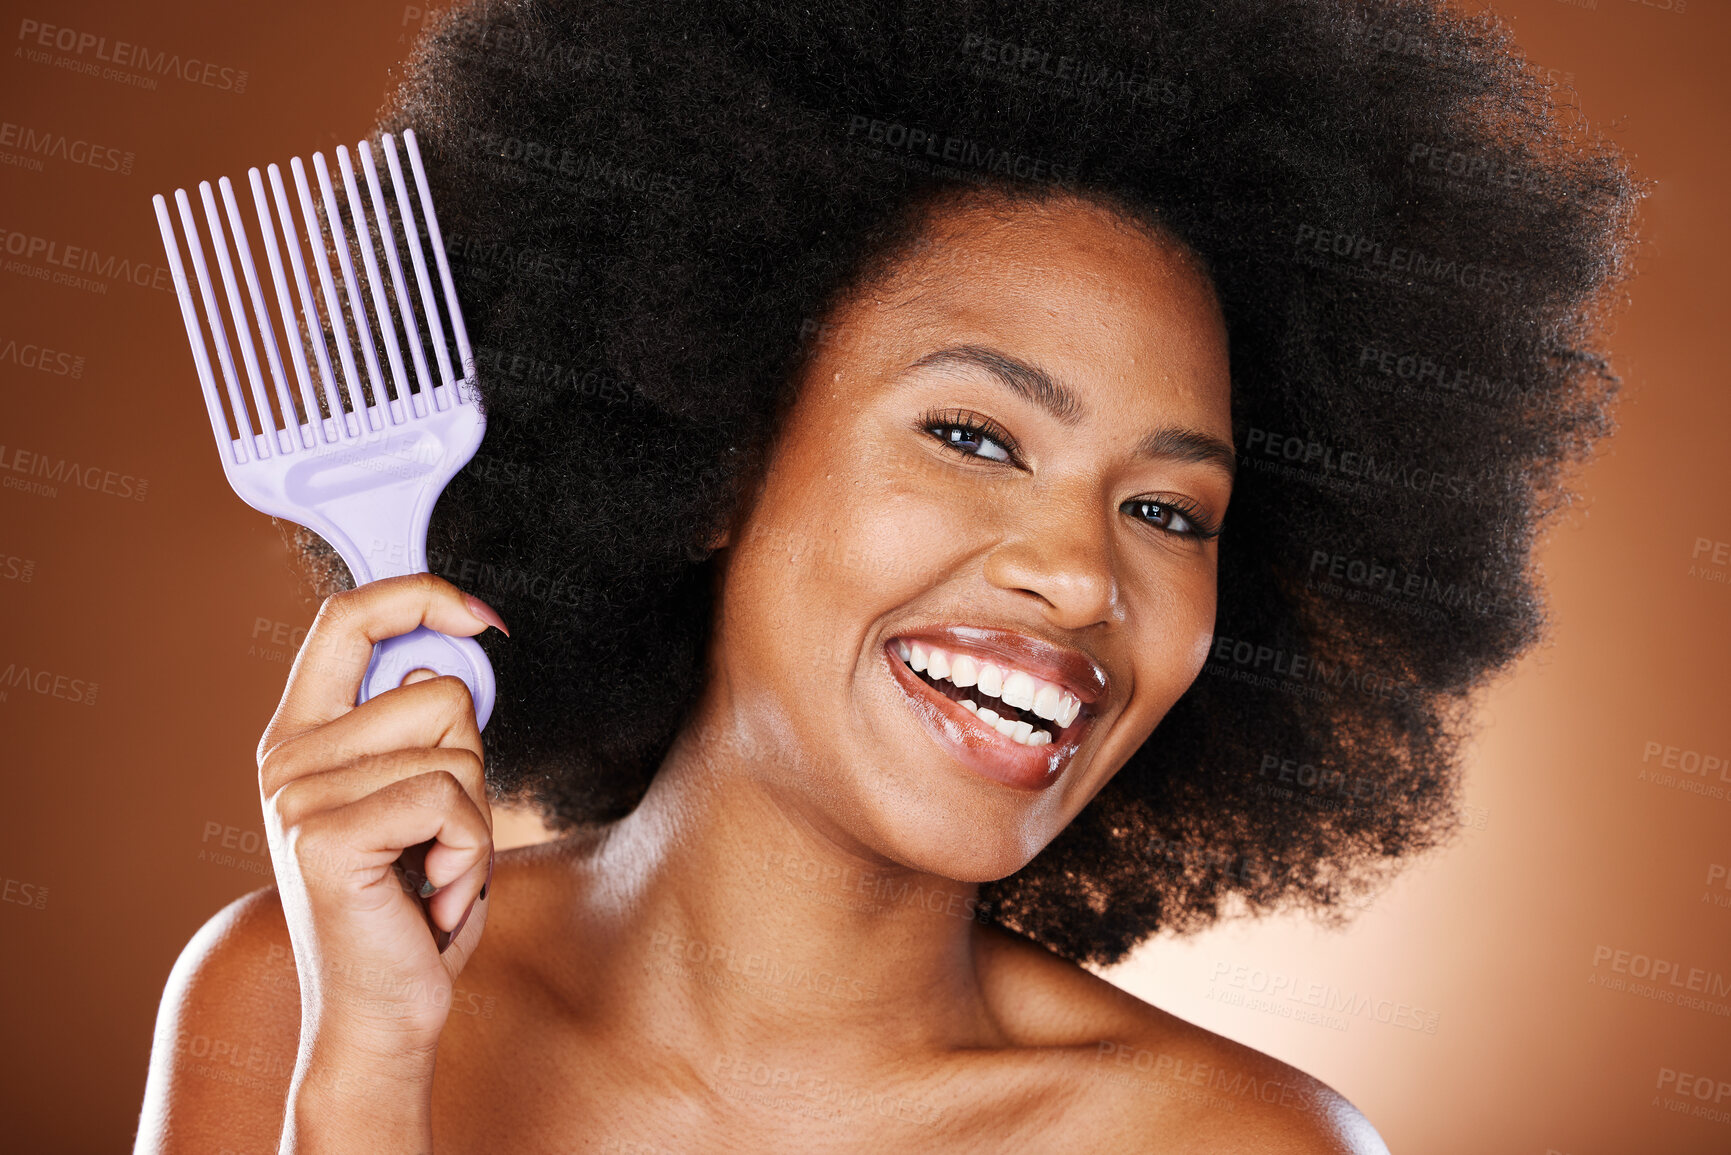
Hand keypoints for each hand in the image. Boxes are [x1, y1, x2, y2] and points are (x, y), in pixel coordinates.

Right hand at [256, 573, 505, 1063]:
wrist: (380, 1015)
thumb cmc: (411, 907)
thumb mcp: (420, 799)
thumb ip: (418, 729)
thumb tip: (438, 658)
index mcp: (304, 736)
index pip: (346, 619)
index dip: (419, 595)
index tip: (482, 616)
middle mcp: (289, 758)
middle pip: (437, 688)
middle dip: (473, 763)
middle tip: (438, 836)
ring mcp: (299, 797)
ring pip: (456, 750)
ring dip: (475, 821)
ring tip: (434, 872)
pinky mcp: (326, 837)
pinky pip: (451, 801)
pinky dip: (469, 853)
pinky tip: (434, 895)